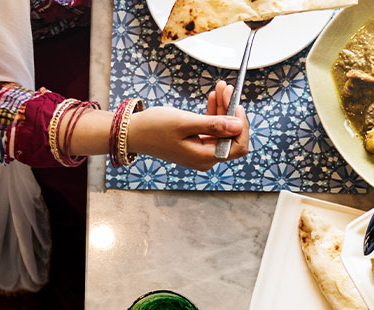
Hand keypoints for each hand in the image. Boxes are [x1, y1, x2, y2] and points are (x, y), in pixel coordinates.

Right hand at [128, 81, 249, 170]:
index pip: (237, 146)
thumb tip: (238, 125)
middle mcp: (206, 158)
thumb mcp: (185, 123)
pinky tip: (213, 97)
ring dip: (223, 108)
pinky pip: (210, 128)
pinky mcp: (196, 143)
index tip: (237, 105)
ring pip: (221, 129)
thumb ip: (213, 125)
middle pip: (230, 135)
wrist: (132, 132)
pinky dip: (212, 112)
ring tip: (221, 87)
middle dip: (231, 111)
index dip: (241, 126)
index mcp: (205, 158)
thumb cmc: (154, 128)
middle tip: (227, 88)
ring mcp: (201, 151)